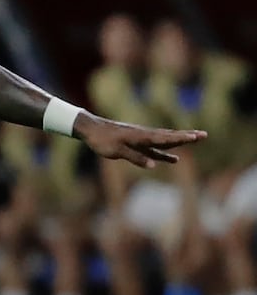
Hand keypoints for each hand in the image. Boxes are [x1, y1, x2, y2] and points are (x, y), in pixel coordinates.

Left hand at [78, 114, 203, 168]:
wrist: (90, 128)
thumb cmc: (101, 140)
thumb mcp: (116, 151)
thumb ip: (135, 157)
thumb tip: (153, 165)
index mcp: (141, 136)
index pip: (166, 138)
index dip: (182, 138)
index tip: (197, 136)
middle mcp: (144, 135)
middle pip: (169, 136)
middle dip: (186, 136)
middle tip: (204, 135)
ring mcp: (140, 138)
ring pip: (163, 141)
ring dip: (178, 141)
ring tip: (193, 141)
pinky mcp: (135, 142)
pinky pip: (154, 148)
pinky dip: (164, 152)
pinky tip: (172, 158)